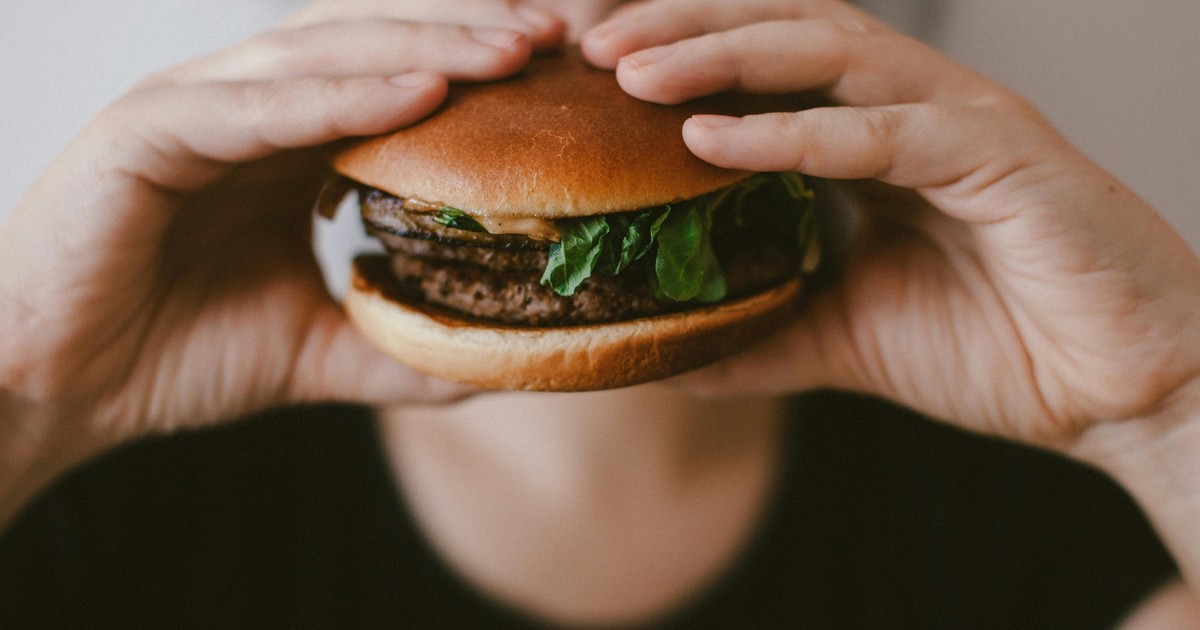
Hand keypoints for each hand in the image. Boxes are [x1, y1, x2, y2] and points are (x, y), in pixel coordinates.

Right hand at [0, 2, 564, 485]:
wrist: (56, 389)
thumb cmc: (171, 354)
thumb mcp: (315, 350)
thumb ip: (395, 346)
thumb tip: (489, 362)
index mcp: (282, 145)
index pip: (390, 82)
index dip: (472, 70)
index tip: (556, 74)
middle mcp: (244, 110)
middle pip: (371, 48)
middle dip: (465, 35)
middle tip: (553, 38)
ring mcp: (193, 110)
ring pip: (323, 58)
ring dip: (422, 46)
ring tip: (509, 49)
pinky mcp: (145, 132)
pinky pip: (259, 107)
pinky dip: (341, 96)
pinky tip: (420, 92)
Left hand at [581, 0, 1199, 451]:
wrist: (1120, 394)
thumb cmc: (1000, 348)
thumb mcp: (846, 336)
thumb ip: (762, 331)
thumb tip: (671, 353)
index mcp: (875, 138)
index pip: (764, 68)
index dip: (679, 56)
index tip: (590, 74)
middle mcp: (911, 109)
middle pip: (783, 31)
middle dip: (683, 28)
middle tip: (592, 45)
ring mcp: (959, 122)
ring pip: (829, 54)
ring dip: (724, 54)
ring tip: (634, 71)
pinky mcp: (1002, 157)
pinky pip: (885, 132)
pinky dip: (798, 132)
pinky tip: (715, 138)